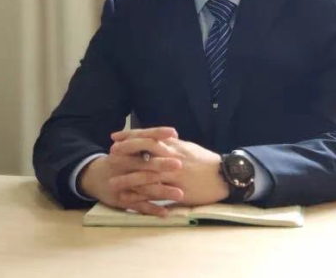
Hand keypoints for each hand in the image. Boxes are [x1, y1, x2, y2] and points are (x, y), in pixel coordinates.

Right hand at [79, 127, 183, 216]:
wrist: (92, 176)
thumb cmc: (118, 159)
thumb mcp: (126, 147)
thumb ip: (144, 142)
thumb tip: (173, 135)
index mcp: (123, 149)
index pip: (141, 139)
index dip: (157, 134)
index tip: (174, 133)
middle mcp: (121, 165)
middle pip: (143, 164)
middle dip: (161, 164)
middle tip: (179, 164)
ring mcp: (120, 184)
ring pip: (143, 188)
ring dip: (162, 191)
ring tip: (180, 194)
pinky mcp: (120, 200)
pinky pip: (138, 205)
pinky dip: (152, 209)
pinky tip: (165, 212)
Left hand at [110, 133, 228, 206]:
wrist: (224, 176)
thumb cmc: (206, 161)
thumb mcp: (188, 147)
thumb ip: (171, 144)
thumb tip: (157, 139)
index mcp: (174, 145)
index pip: (148, 136)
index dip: (130, 136)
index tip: (115, 137)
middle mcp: (172, 157)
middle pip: (145, 151)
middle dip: (126, 152)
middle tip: (110, 154)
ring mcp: (173, 174)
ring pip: (147, 174)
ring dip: (128, 178)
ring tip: (112, 182)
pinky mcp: (177, 190)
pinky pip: (156, 193)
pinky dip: (140, 196)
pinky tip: (128, 199)